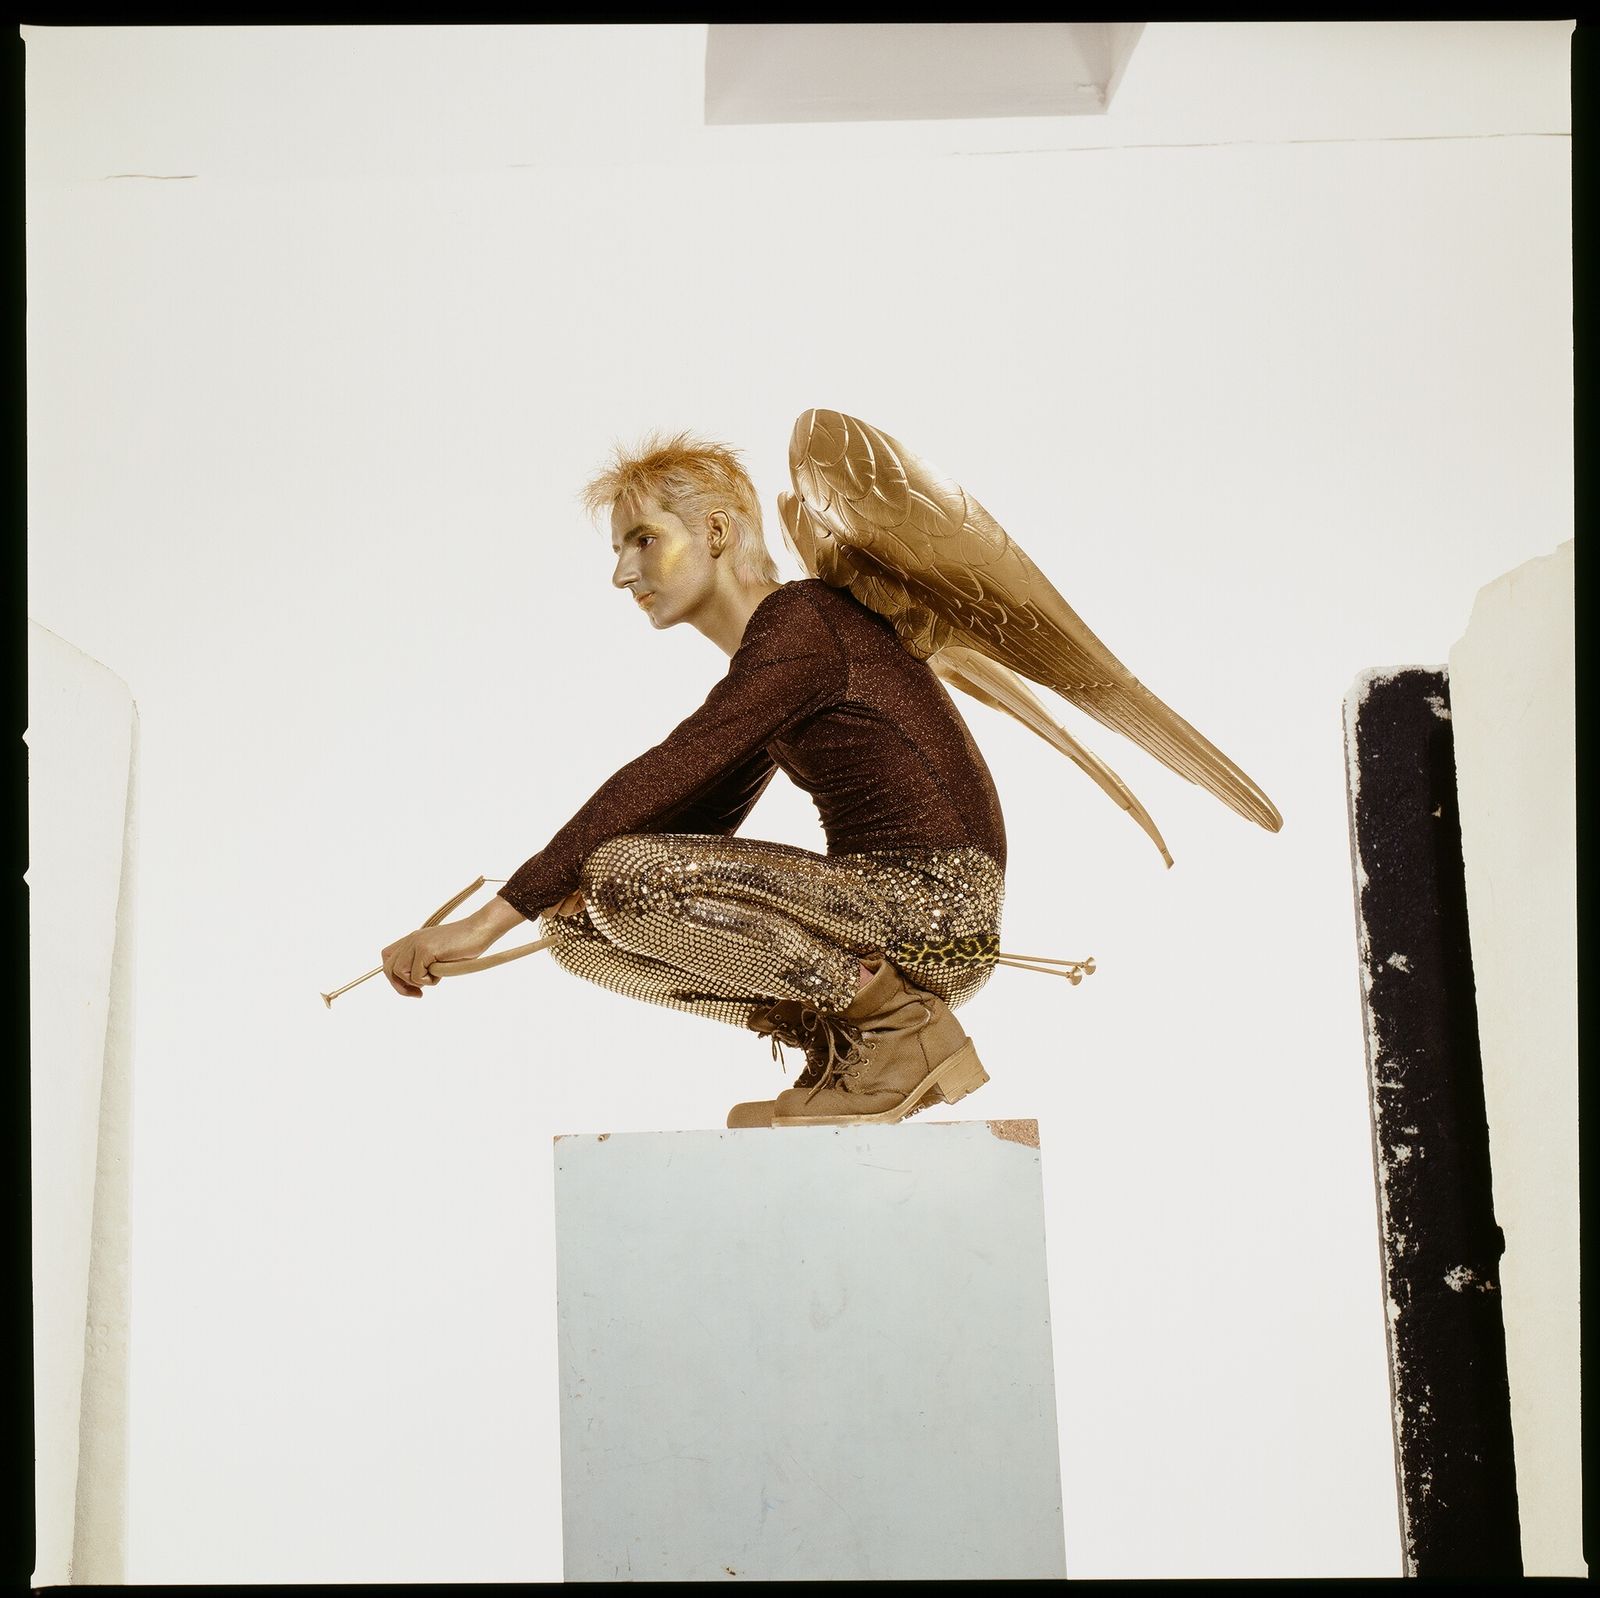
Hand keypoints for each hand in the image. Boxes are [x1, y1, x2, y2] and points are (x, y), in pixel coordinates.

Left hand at [381, 916, 496, 997]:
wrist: (480, 929)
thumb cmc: (465, 944)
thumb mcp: (438, 953)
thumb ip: (423, 961)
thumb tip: (413, 981)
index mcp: (413, 939)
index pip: (387, 957)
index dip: (393, 976)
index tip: (410, 987)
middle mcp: (412, 939)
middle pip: (389, 968)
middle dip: (400, 986)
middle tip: (418, 994)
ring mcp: (418, 943)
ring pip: (401, 973)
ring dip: (417, 982)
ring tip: (435, 977)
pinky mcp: (426, 949)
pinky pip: (416, 976)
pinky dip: (429, 981)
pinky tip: (443, 972)